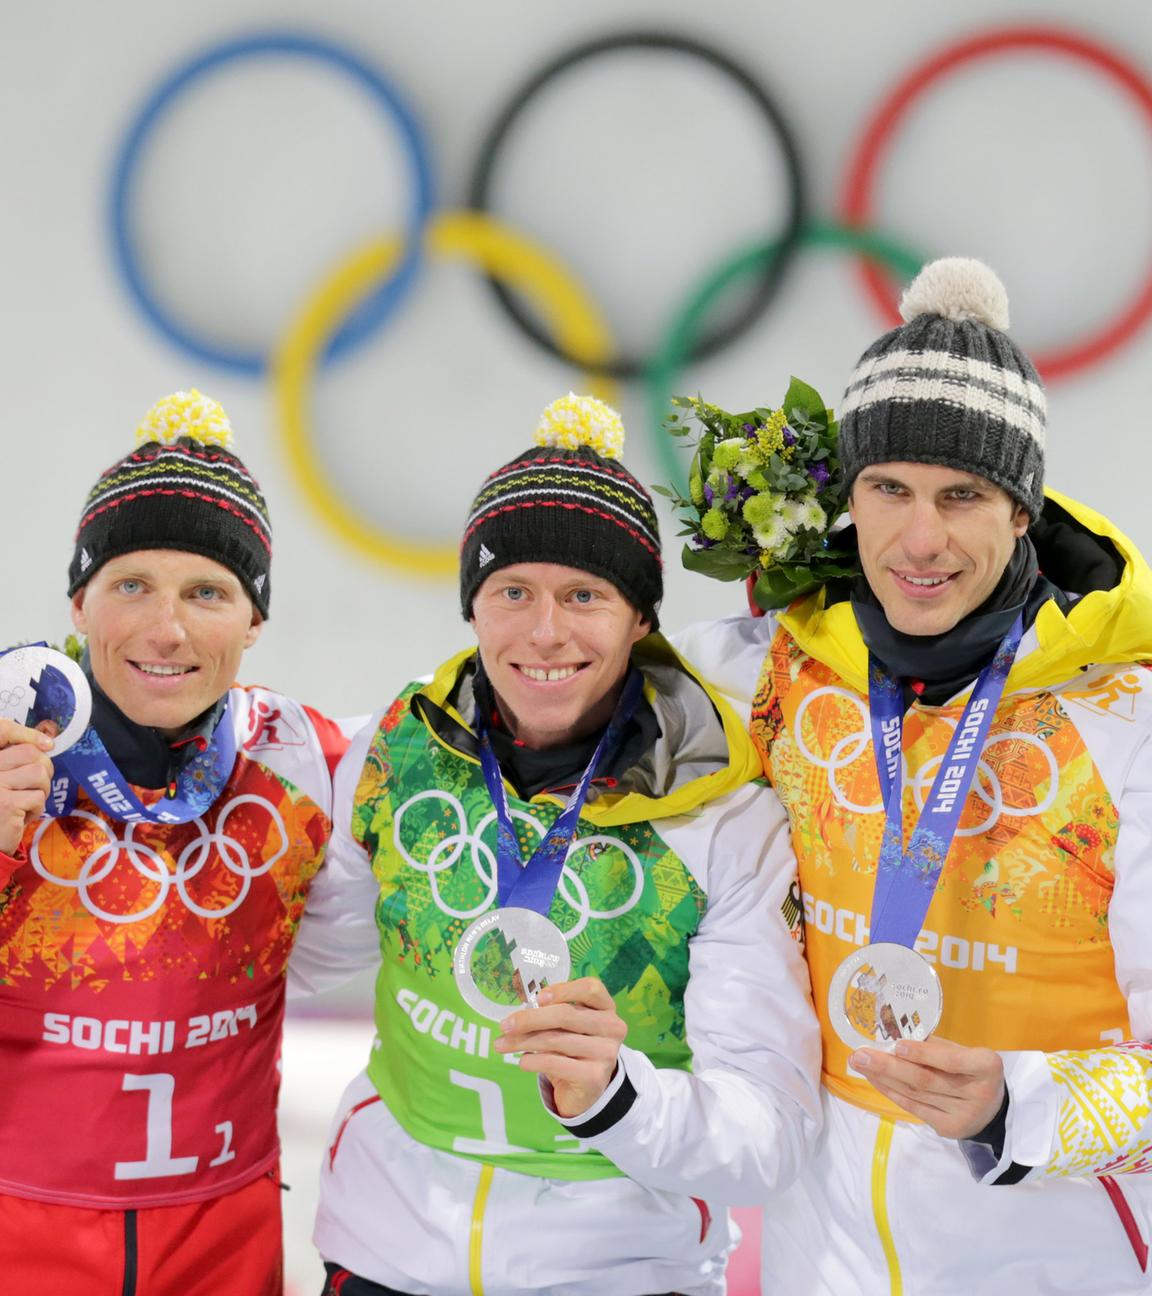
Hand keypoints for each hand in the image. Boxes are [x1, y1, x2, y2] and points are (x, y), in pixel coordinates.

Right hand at [0, 718, 55, 855]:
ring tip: (27, 803)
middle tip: (36, 787)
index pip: (4, 730)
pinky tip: (20, 818)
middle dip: (43, 770)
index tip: (48, 744)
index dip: (29, 734)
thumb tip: (47, 743)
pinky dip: (35, 810)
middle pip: (31, 753)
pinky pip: (38, 798)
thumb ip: (14, 760)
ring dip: (41, 791)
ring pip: (38, 774)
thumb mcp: (2, 778)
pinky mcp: (5, 803)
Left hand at [495, 977, 627, 1117]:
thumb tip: (517, 1016)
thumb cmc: (574, 1048)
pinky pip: (554, 1063)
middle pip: (566, 1015)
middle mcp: (612, 1027)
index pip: (591, 988)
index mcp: (606, 1007)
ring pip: (555, 1040)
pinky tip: (522, 1061)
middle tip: (505, 1025)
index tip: (537, 998)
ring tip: (502, 1044)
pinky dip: (533, 1061)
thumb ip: (552, 1015)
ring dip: (523, 1041)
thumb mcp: (568, 1027)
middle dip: (530, 1019)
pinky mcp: (594, 1076)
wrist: (587, 1089)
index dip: (563, 989)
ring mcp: (605, 1053)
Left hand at [849, 1035, 1004, 1138]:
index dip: (924, 1054)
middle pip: (927, 1080)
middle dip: (889, 1067)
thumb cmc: (972, 1071)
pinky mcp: (948, 1129)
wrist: (993, 1110)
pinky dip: (891, 1092)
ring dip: (884, 1078)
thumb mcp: (964, 1053)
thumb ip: (936, 1046)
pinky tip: (874, 1079)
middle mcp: (978, 1093)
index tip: (897, 1045)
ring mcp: (963, 1115)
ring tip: (859, 1064)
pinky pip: (914, 1108)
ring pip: (916, 1095)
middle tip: (859, 1054)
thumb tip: (895, 1034)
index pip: (953, 1061)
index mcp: (987, 1066)